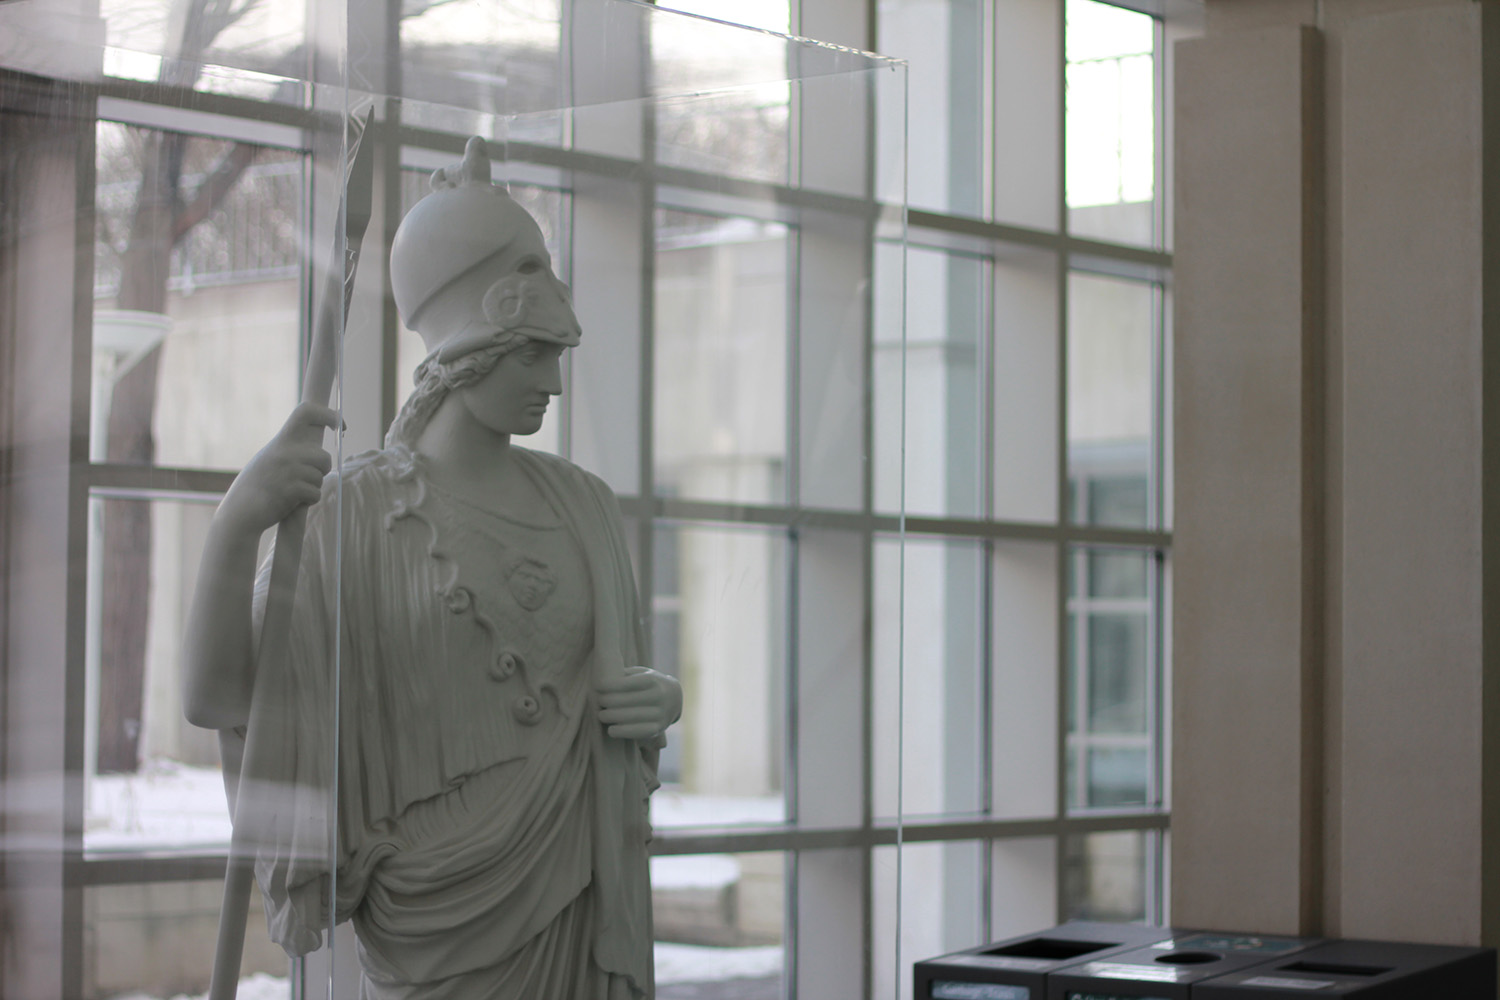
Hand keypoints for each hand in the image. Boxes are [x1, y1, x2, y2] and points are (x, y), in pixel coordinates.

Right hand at [217, 402, 337, 536]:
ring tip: (294, 491)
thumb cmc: (257, 486)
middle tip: (310, 477)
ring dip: (312, 487)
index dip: (328, 414)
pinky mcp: (292, 490)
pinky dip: (309, 500)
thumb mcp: (269, 458)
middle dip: (322, 470)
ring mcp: (289, 470)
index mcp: (281, 441)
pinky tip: (293, 502)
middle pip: (324, 456)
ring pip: (320, 477)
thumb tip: (316, 449)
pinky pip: (316, 494)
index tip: (339, 425)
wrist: (240, 511)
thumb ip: (288, 449)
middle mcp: (285, 452)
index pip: (306, 413)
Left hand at [597, 666, 681, 740]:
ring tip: (602, 715)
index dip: (610, 686)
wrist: (674, 698)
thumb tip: (602, 678)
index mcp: (653, 680)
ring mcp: (660, 713)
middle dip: (608, 702)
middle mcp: (659, 696)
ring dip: (612, 717)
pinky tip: (611, 730)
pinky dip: (623, 732)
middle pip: (627, 700)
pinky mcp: (659, 728)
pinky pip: (639, 732)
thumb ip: (626, 675)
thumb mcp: (642, 673)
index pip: (627, 683)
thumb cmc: (649, 684)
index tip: (599, 687)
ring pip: (631, 717)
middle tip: (599, 702)